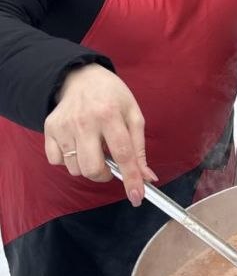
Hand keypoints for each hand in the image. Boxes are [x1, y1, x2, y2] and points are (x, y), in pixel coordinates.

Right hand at [44, 63, 156, 206]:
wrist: (81, 78)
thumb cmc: (112, 97)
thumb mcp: (133, 115)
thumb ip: (139, 148)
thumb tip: (147, 177)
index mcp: (110, 115)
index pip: (123, 154)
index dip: (131, 178)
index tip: (136, 197)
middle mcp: (84, 121)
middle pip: (93, 168)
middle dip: (105, 175)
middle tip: (110, 165)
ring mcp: (63, 126)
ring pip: (75, 168)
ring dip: (87, 166)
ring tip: (93, 147)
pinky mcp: (49, 129)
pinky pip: (57, 161)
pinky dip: (69, 160)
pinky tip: (78, 144)